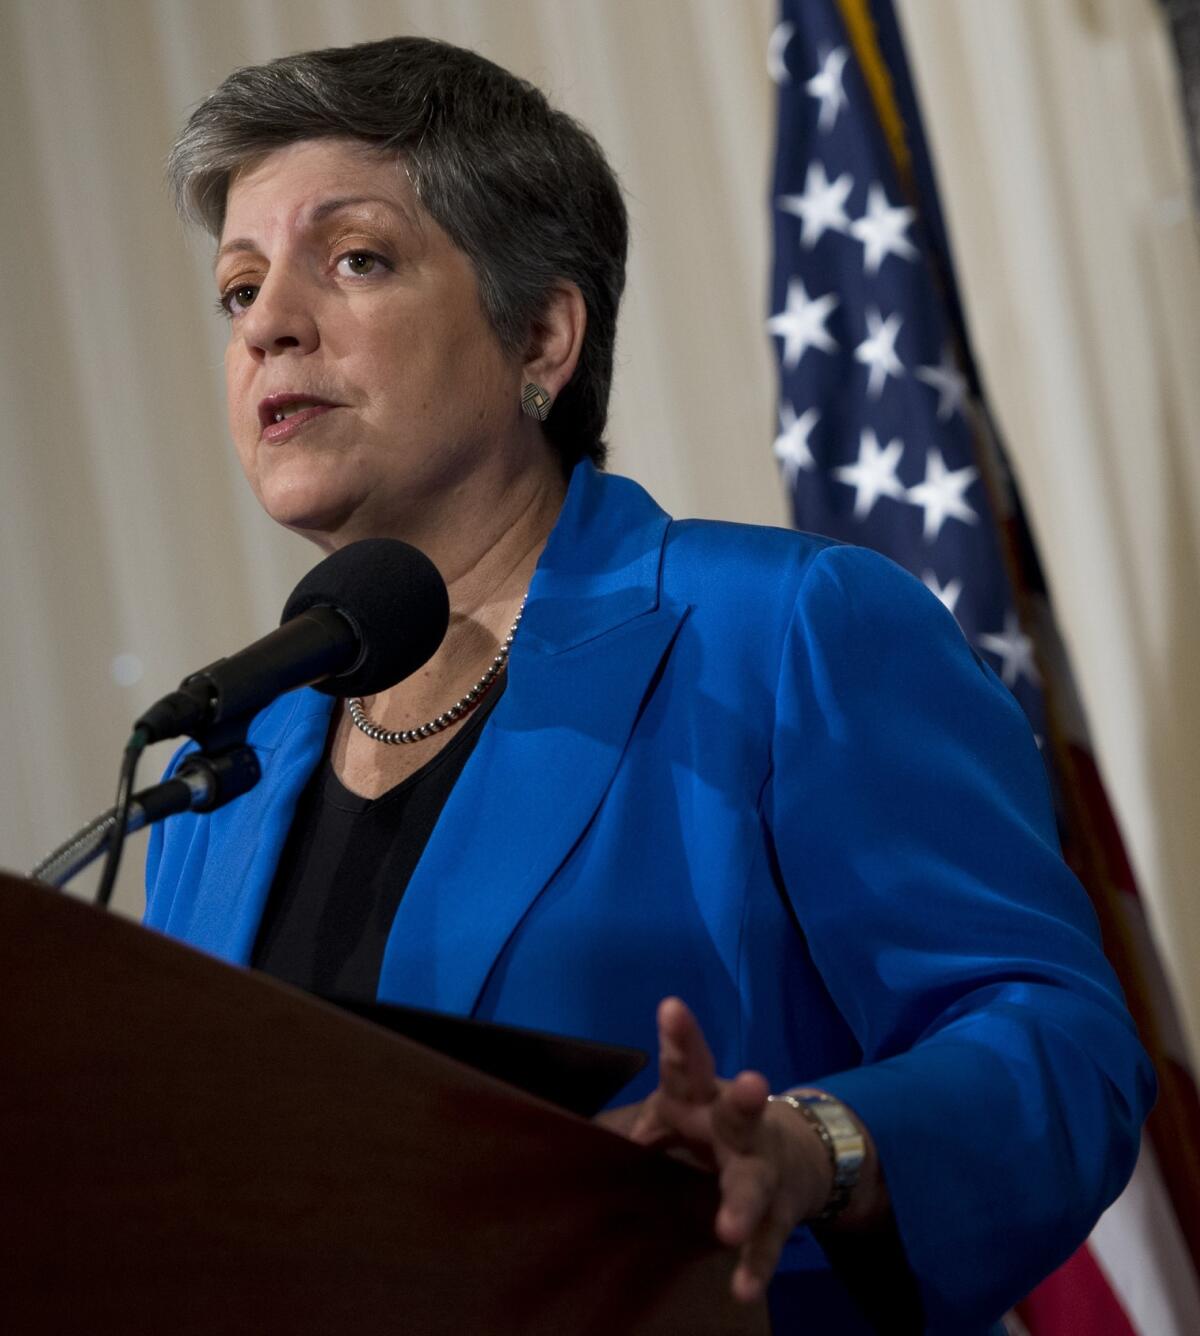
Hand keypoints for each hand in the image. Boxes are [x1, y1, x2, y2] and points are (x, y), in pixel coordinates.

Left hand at [595, 997, 835, 1302]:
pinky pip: (765, 1242)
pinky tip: (742, 1289)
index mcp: (705, 1098)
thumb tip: (586, 1139)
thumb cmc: (717, 1124)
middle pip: (740, 1112)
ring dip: (740, 1204)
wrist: (799, 1153)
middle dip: (746, 1100)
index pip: (689, 1065)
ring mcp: (762, 1170)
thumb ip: (640, 1122)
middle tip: (751, 1083)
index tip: (671, 1007)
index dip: (681, 1037)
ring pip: (753, 1185)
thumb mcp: (679, 1111)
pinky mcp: (777, 1213)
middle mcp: (739, 1128)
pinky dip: (754, 1266)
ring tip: (727, 1228)